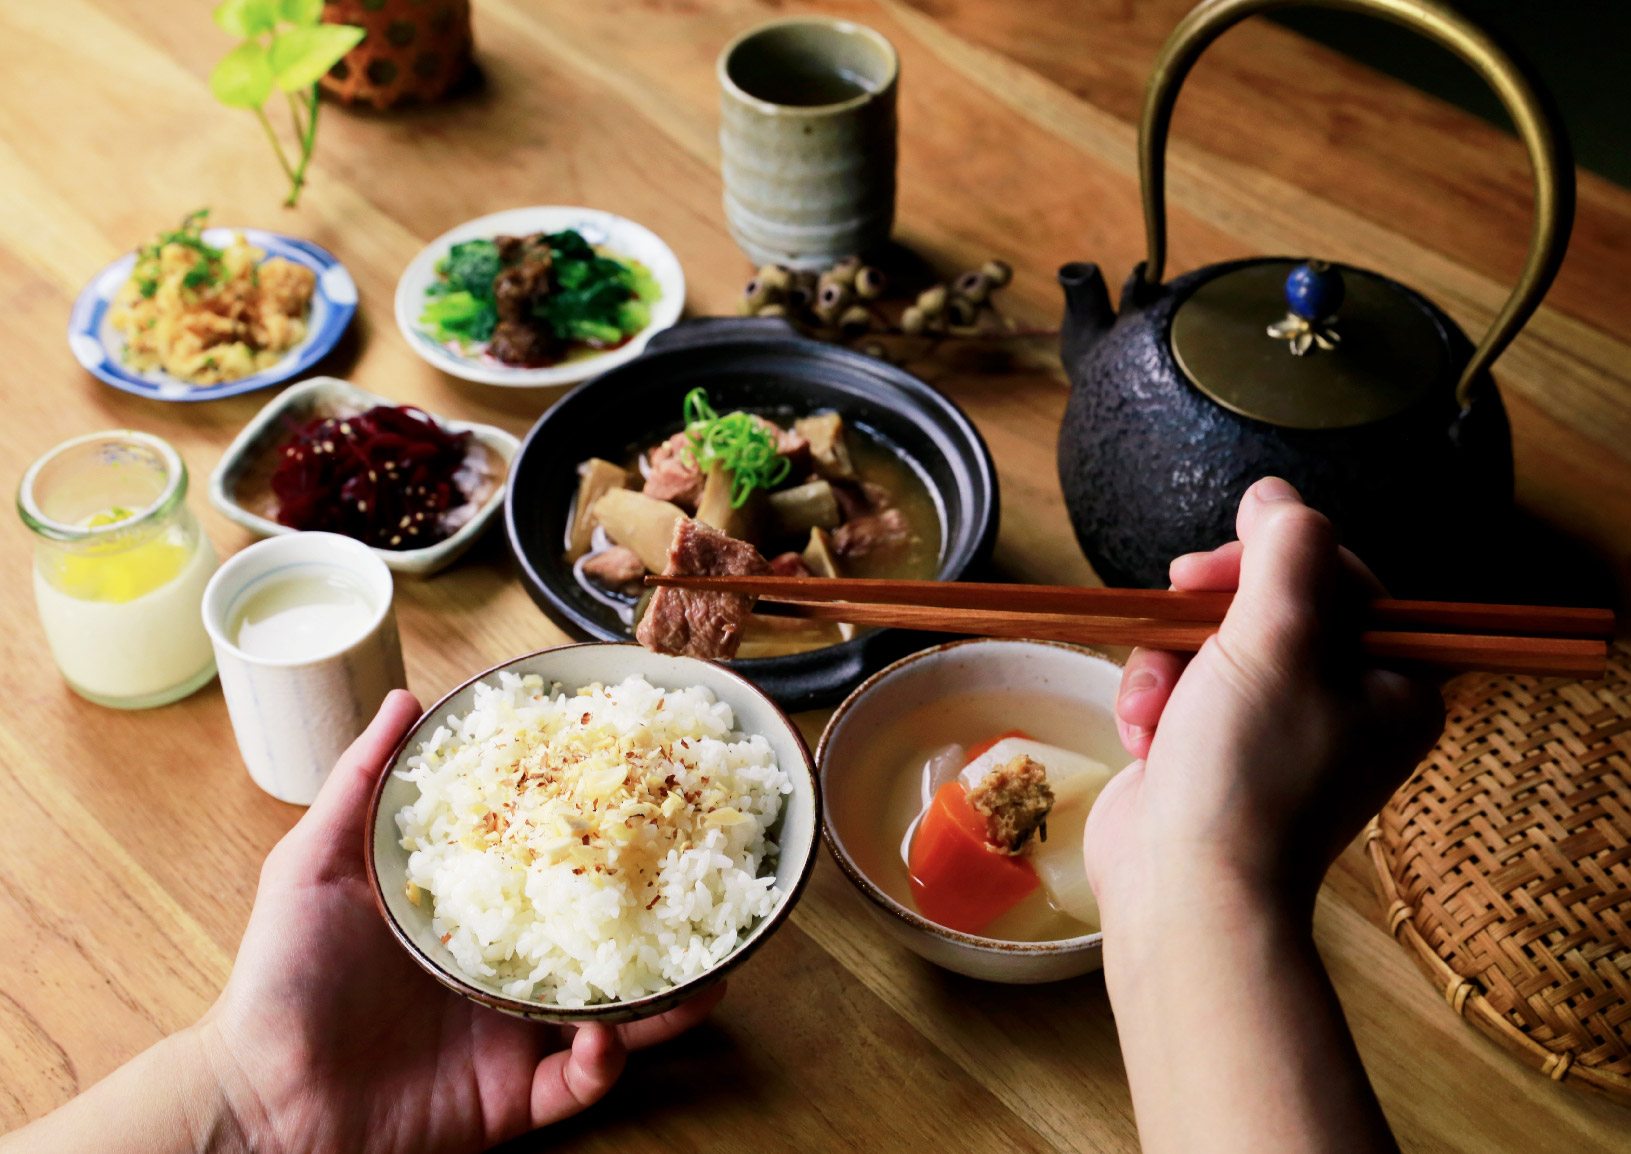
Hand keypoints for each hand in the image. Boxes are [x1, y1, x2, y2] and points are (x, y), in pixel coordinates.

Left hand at [196, 690, 723, 1153]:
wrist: (259, 1101)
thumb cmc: (278, 980)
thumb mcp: (314, 864)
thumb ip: (362, 783)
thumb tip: (404, 699)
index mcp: (471, 914)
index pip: (552, 868)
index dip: (601, 840)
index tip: (645, 804)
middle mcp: (503, 971)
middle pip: (601, 940)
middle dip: (660, 922)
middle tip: (701, 895)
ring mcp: (513, 1034)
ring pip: (615, 1016)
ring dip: (665, 1001)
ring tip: (706, 977)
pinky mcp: (513, 1098)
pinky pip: (580, 1085)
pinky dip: (604, 1064)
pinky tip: (604, 1040)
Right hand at [1084, 477, 1444, 922]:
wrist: (1186, 892)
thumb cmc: (1248, 773)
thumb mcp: (1276, 639)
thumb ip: (1286, 551)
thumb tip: (1275, 495)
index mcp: (1394, 684)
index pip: (1341, 575)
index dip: (1273, 557)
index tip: (1214, 567)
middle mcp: (1343, 707)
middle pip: (1268, 604)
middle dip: (1207, 616)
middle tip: (1174, 609)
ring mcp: (1275, 734)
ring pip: (1212, 643)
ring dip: (1168, 663)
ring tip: (1155, 708)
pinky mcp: (1215, 754)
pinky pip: (1181, 689)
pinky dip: (1154, 703)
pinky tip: (1143, 736)